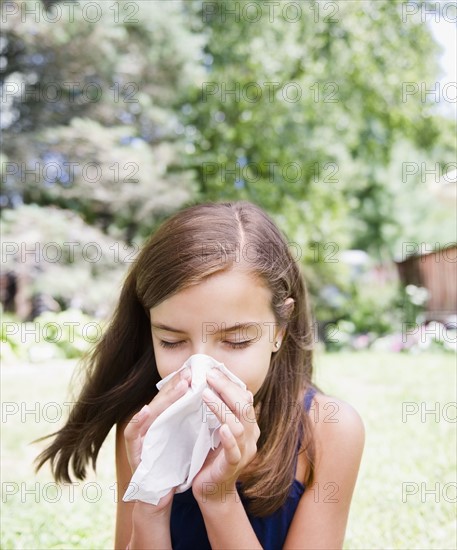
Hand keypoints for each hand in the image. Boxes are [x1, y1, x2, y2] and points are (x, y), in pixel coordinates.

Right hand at [123, 366, 190, 510]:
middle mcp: (148, 425)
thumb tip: (208, 398)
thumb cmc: (171, 464)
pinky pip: (133, 432)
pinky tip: (145, 411)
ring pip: (150, 412)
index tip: (195, 371)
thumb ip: (188, 419)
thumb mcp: (182, 438)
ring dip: (164, 398)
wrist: (158, 494)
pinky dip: (138, 421)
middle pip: (161, 401)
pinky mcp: (132, 449)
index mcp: (161, 421)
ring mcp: (139, 436)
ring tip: (179, 385)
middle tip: (189, 372)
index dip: (182, 384)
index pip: (171, 398)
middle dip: (175, 386)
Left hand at [192, 369, 259, 502]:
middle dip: (227, 388)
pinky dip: (229, 439)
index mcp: (247, 424)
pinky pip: (234, 452)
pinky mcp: (233, 467)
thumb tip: (221, 383)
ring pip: (239, 426)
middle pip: (244, 406)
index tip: (213, 369)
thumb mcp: (216, 427)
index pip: (244, 397)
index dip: (230, 382)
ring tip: (206, 394)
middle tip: (209, 375)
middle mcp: (250, 435)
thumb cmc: (211, 455)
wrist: (211, 490)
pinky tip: (222, 428)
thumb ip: (221, 409)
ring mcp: (244, 451)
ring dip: (222, 408)